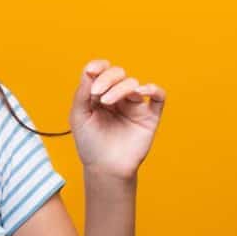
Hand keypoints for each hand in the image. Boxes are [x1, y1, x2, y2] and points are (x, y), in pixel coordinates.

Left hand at [69, 59, 166, 179]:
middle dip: (107, 78)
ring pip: (133, 84)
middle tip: (97, 93)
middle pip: (118, 74)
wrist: (105, 168)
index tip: (91, 71)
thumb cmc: (90, 144)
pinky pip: (158, 96)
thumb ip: (81, 94)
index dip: (98, 67)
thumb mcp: (78, 117)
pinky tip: (141, 91)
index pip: (102, 72)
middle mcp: (118, 98)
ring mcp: (134, 106)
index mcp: (99, 95)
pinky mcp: (149, 116)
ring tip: (108, 101)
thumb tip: (88, 70)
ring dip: (120, 88)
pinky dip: (153, 89)